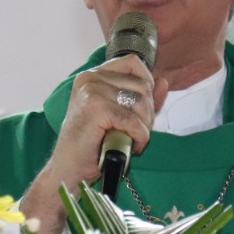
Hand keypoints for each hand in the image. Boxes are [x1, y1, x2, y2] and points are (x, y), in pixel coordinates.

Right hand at [20, 55, 170, 233]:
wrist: (69, 170)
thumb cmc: (92, 146)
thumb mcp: (120, 117)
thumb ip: (141, 98)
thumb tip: (163, 82)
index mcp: (92, 75)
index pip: (132, 62)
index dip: (146, 84)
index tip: (141, 108)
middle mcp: (90, 78)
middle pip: (141, 84)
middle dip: (147, 112)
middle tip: (137, 132)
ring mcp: (91, 91)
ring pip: (140, 101)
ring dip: (144, 126)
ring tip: (132, 139)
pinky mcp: (96, 109)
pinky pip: (134, 120)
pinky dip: (139, 136)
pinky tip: (132, 146)